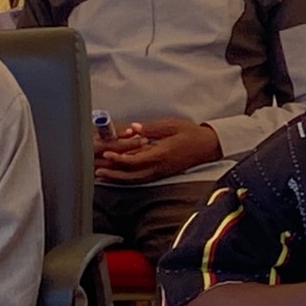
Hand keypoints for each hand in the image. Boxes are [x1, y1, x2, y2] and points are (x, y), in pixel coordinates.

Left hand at [94, 117, 221, 183]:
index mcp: (161, 154)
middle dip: (113, 174)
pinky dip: (127, 179)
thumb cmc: (191, 133)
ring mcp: (160, 172)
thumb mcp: (172, 125)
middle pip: (131, 175)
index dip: (119, 159)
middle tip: (97, 170)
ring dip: (118, 179)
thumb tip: (134, 128)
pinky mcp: (162, 174)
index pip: (135, 160)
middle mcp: (159, 167)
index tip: (107, 154)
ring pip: (135, 180)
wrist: (208, 146)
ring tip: (103, 176)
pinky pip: (141, 179)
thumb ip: (152, 128)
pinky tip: (120, 176)